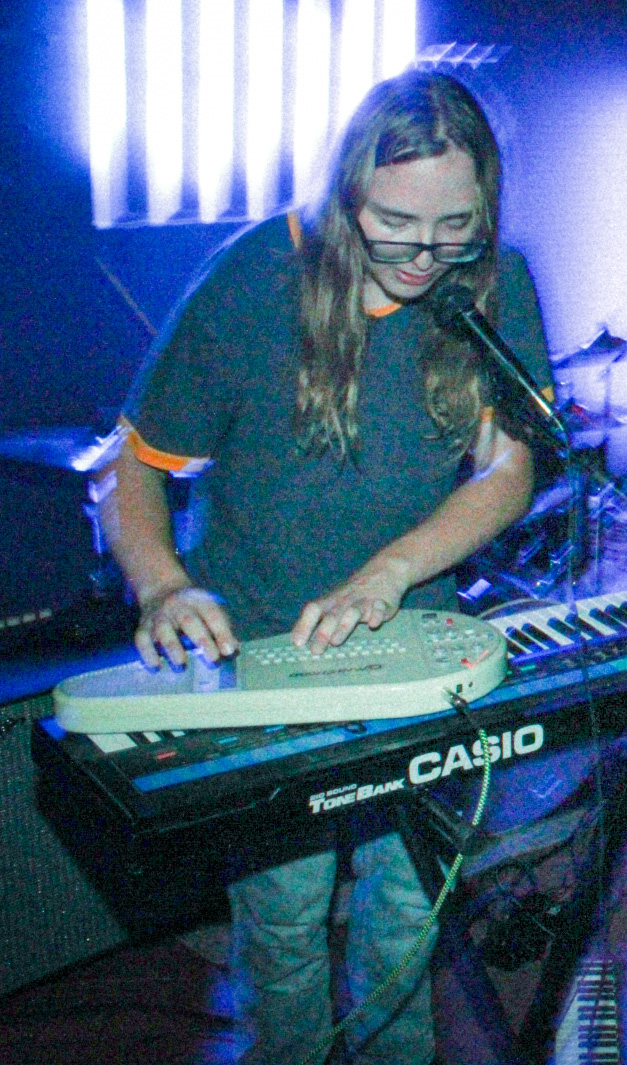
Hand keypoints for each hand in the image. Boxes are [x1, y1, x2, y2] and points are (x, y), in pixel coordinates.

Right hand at [135, 586, 238, 668]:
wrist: (162, 588)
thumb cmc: (192, 608)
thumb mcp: (209, 610)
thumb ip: (222, 629)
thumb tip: (232, 650)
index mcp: (198, 601)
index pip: (212, 614)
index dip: (222, 632)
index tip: (229, 651)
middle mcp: (177, 606)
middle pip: (189, 621)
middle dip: (202, 641)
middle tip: (212, 660)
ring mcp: (159, 616)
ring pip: (163, 630)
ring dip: (173, 648)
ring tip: (181, 665)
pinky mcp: (143, 627)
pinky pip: (142, 639)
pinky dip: (148, 654)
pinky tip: (156, 666)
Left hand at [291, 555, 408, 654]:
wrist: (384, 570)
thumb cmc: (353, 594)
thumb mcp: (335, 601)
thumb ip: (320, 619)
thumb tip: (299, 640)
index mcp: (332, 601)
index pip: (314, 609)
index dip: (304, 625)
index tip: (296, 643)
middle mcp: (346, 601)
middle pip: (332, 615)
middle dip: (322, 632)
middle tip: (315, 651)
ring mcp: (364, 601)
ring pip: (353, 612)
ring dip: (343, 626)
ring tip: (335, 641)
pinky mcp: (383, 603)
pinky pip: (379, 608)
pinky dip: (376, 615)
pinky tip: (373, 624)